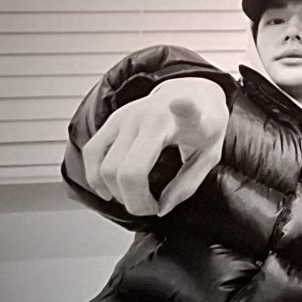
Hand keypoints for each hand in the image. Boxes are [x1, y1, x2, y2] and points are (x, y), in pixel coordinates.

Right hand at [82, 78, 228, 215]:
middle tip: (152, 208)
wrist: (190, 92)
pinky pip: (91, 153)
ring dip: (116, 193)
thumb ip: (187, 185)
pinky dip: (95, 177)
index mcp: (184, 119)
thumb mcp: (210, 156)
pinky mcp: (111, 120)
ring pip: (103, 166)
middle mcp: (148, 115)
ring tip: (136, 198)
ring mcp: (125, 116)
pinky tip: (110, 190)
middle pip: (126, 170)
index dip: (183, 108)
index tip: (181, 104)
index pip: (185, 110)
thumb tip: (159, 209)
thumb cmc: (203, 127)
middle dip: (135, 202)